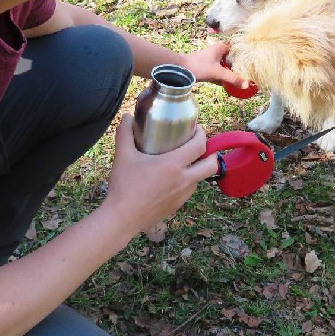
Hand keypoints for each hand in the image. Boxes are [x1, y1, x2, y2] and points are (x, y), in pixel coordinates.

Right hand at [103, 114, 218, 233]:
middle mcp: (184, 180)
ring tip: (184, 161)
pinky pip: (190, 190)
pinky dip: (187, 181)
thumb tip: (127, 117)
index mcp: (174, 165)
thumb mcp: (123, 156)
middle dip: (211, 154)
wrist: (122, 218)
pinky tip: (172, 178)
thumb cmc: (124, 186)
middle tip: (198, 146)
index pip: (200, 145)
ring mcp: (183, 195)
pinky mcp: (178, 205)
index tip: (196, 129)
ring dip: (197, 168)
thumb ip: (125, 133)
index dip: (202, 134)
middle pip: (212, 165)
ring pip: (201, 178)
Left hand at [182, 42, 248, 88]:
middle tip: (248, 71)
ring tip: (241, 78)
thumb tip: (246, 85)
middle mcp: (216, 52)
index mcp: (220, 48)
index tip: (252, 59)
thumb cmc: (198, 66)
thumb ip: (232, 78)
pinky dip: (223, 77)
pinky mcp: (206, 68)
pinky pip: (218, 72)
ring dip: (230, 71)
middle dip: (238, 64)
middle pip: (231, 57)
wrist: (179, 69)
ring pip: (224, 65)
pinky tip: (228, 84)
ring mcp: (211, 60)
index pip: (236, 47)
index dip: (243, 52)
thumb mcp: (217, 72)